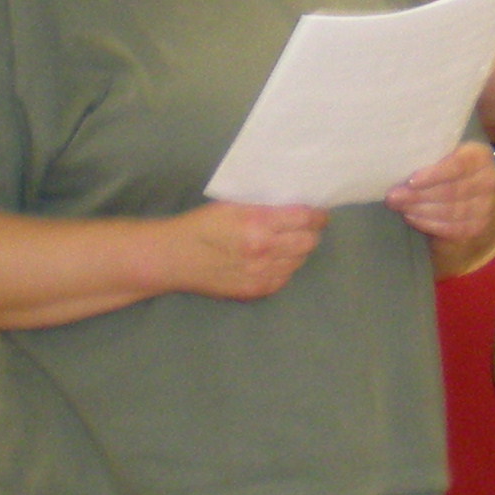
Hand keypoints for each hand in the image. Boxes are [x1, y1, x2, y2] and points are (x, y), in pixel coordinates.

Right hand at [168, 202, 327, 300]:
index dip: (318, 215)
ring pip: (299, 261)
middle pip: (309, 242)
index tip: (319, 213)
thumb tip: (295, 203)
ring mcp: (261, 274)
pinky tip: (274, 259)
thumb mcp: (233, 204)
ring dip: (298, 251)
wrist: (175, 258)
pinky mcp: (256, 291)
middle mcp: (264, 251)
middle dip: (312, 233)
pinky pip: (285, 277)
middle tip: (306, 227)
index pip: (306, 219)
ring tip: (288, 242)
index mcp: (258, 224)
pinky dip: (285, 267)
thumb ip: (265, 205)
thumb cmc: (202, 225)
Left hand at [387, 141, 494, 248]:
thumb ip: (428, 163)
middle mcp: (490, 178)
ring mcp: (487, 205)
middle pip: (452, 189)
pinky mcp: (479, 227)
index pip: (461, 163)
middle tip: (393, 196)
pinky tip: (412, 218)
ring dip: (420, 209)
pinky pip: (452, 227)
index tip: (411, 181)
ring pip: (451, 210)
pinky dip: (428, 223)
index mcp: (480, 156)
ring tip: (400, 207)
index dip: (436, 173)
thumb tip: (396, 169)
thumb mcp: (443, 163)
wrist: (474, 210)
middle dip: (419, 194)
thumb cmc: (450, 178)